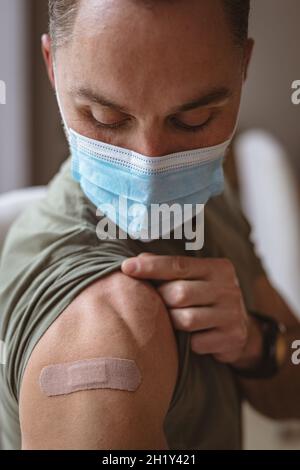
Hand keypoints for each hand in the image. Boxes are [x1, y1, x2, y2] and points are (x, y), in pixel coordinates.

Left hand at [122, 253, 262, 368]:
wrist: (240, 331)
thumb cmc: (206, 300)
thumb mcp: (194, 279)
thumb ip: (169, 269)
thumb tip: (137, 261)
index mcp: (218, 268)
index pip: (179, 265)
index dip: (151, 266)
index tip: (126, 267)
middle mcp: (228, 288)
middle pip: (179, 293)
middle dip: (162, 300)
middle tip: (159, 304)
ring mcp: (232, 314)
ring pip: (185, 319)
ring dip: (172, 322)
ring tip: (173, 321)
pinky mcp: (232, 337)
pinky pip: (196, 342)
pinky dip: (187, 342)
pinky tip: (190, 338)